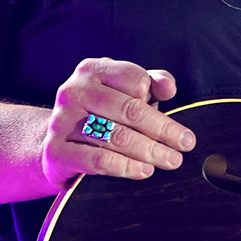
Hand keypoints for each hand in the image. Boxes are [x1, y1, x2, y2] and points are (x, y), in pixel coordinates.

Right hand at [41, 57, 191, 186]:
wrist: (56, 142)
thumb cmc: (101, 113)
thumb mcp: (125, 92)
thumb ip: (152, 82)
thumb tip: (168, 87)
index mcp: (92, 70)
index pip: (135, 78)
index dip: (157, 97)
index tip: (174, 116)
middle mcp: (73, 91)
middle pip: (129, 109)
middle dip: (163, 130)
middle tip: (185, 146)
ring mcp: (62, 121)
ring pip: (116, 136)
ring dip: (149, 151)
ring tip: (170, 160)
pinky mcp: (56, 151)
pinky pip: (99, 160)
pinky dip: (126, 167)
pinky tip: (144, 170)